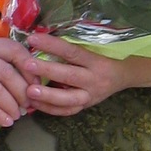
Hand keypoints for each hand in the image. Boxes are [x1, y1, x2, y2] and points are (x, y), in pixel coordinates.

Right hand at [0, 37, 39, 127]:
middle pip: (7, 73)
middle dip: (22, 93)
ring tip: (18, 116)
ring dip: (11, 106)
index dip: (30, 68)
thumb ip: (1, 67)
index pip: (14, 50)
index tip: (37, 86)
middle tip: (28, 107)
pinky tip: (5, 122)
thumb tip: (33, 86)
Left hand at [23, 32, 145, 115]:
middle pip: (69, 75)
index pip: (72, 51)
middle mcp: (94, 79)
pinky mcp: (85, 106)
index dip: (52, 45)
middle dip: (46, 70)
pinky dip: (50, 108)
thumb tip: (41, 39)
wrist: (124, 75)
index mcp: (96, 60)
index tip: (32, 39)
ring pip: (68, 100)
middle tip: (26, 64)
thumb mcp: (93, 47)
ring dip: (47, 96)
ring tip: (28, 92)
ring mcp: (90, 96)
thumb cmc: (104, 56)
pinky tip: (34, 103)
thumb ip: (72, 47)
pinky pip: (67, 111)